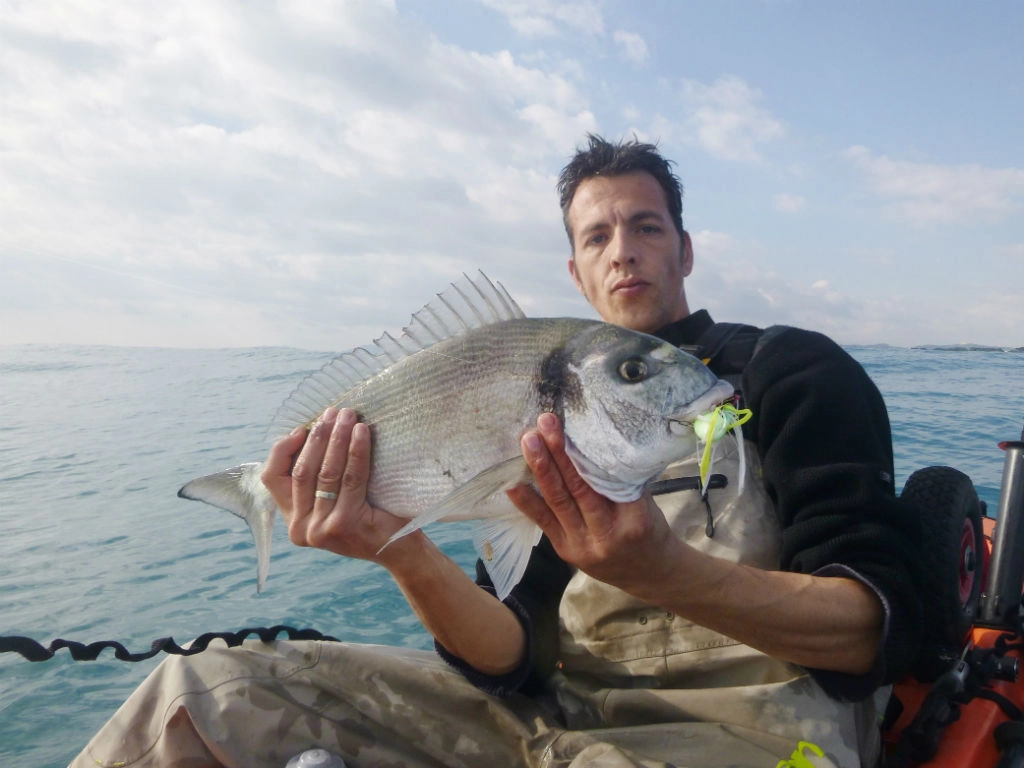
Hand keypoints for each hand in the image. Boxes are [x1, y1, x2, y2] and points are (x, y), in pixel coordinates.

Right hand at [261, 407, 408, 562]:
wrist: (401, 549)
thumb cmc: (370, 516)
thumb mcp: (335, 499)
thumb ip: (318, 477)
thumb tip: (315, 428)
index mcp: (293, 520)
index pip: (272, 478)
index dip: (282, 449)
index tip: (303, 428)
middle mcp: (300, 528)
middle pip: (302, 470)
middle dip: (318, 436)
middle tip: (334, 412)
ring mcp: (320, 530)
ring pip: (325, 472)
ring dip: (337, 438)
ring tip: (349, 416)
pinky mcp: (344, 525)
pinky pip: (351, 478)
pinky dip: (356, 451)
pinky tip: (362, 432)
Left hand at [506, 412, 681, 594]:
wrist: (646, 573)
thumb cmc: (648, 528)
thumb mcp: (646, 503)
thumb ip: (619, 480)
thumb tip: (589, 441)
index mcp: (634, 519)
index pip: (608, 480)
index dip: (586, 453)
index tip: (571, 425)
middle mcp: (607, 534)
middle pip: (579, 488)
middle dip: (559, 454)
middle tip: (544, 425)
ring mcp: (582, 545)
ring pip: (559, 501)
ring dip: (541, 468)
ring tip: (528, 442)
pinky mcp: (565, 551)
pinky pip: (543, 521)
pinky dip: (526, 500)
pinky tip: (512, 481)